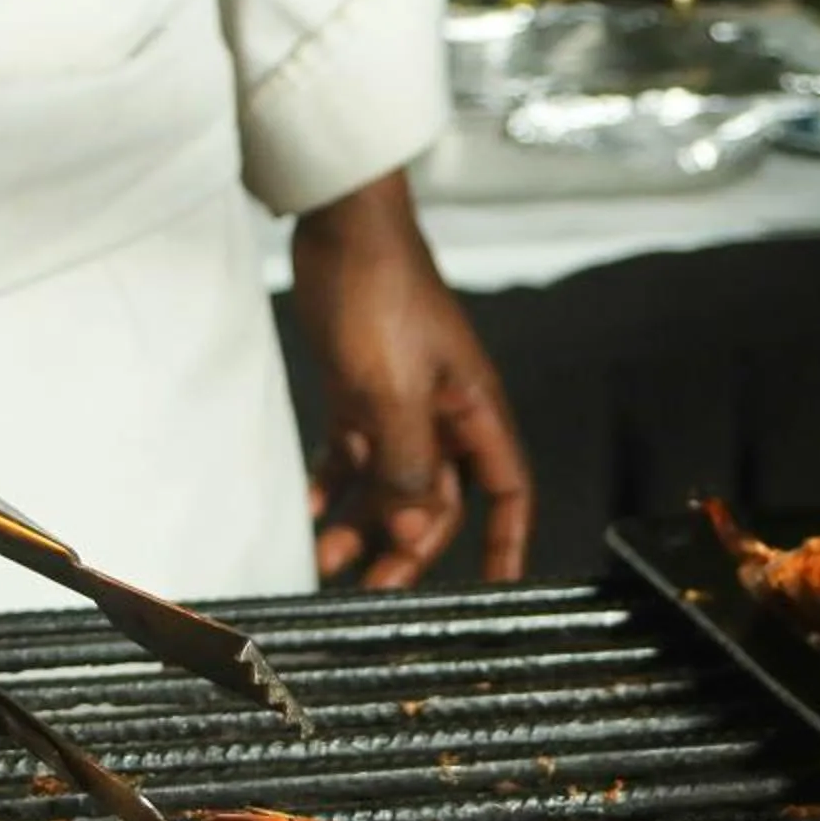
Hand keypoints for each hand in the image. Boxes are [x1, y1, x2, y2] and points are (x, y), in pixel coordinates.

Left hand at [290, 172, 530, 586]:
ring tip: (326, 559)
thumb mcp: (394, 393)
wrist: (340, 229)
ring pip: (389, 486)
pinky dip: (334, 487)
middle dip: (410, 547)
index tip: (498, 591)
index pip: (508, 493)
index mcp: (474, 414)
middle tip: (375, 586)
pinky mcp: (360, 394)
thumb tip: (410, 534)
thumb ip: (407, 468)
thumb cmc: (382, 294)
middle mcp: (443, 417)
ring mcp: (400, 407)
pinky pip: (353, 458)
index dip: (507, 545)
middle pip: (438, 503)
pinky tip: (311, 510)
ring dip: (362, 525)